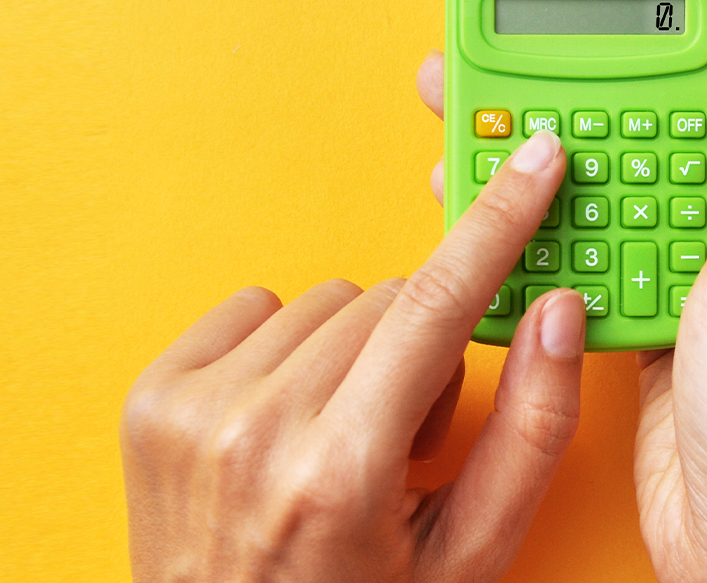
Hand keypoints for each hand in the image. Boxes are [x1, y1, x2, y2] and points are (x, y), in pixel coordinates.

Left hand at [121, 130, 587, 581]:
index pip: (437, 307)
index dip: (496, 225)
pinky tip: (286, 418)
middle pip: (386, 299)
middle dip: (415, 351)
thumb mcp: (470, 550)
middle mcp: (256, 429)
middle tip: (400, 437)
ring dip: (349, 352)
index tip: (532, 162)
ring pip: (323, 300)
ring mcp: (193, 409)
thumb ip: (529, 430)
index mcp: (342, 471)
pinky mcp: (154, 395)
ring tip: (336, 437)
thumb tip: (553, 311)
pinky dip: (283, 351)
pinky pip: (254, 306)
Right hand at [416, 0, 706, 581]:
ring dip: (572, 163)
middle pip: (682, 128)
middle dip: (607, 93)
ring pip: (637, 186)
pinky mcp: (672, 311)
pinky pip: (612, 245)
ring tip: (497, 127)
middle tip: (529, 60)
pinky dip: (565, 229)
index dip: (705, 26)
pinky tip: (515, 213)